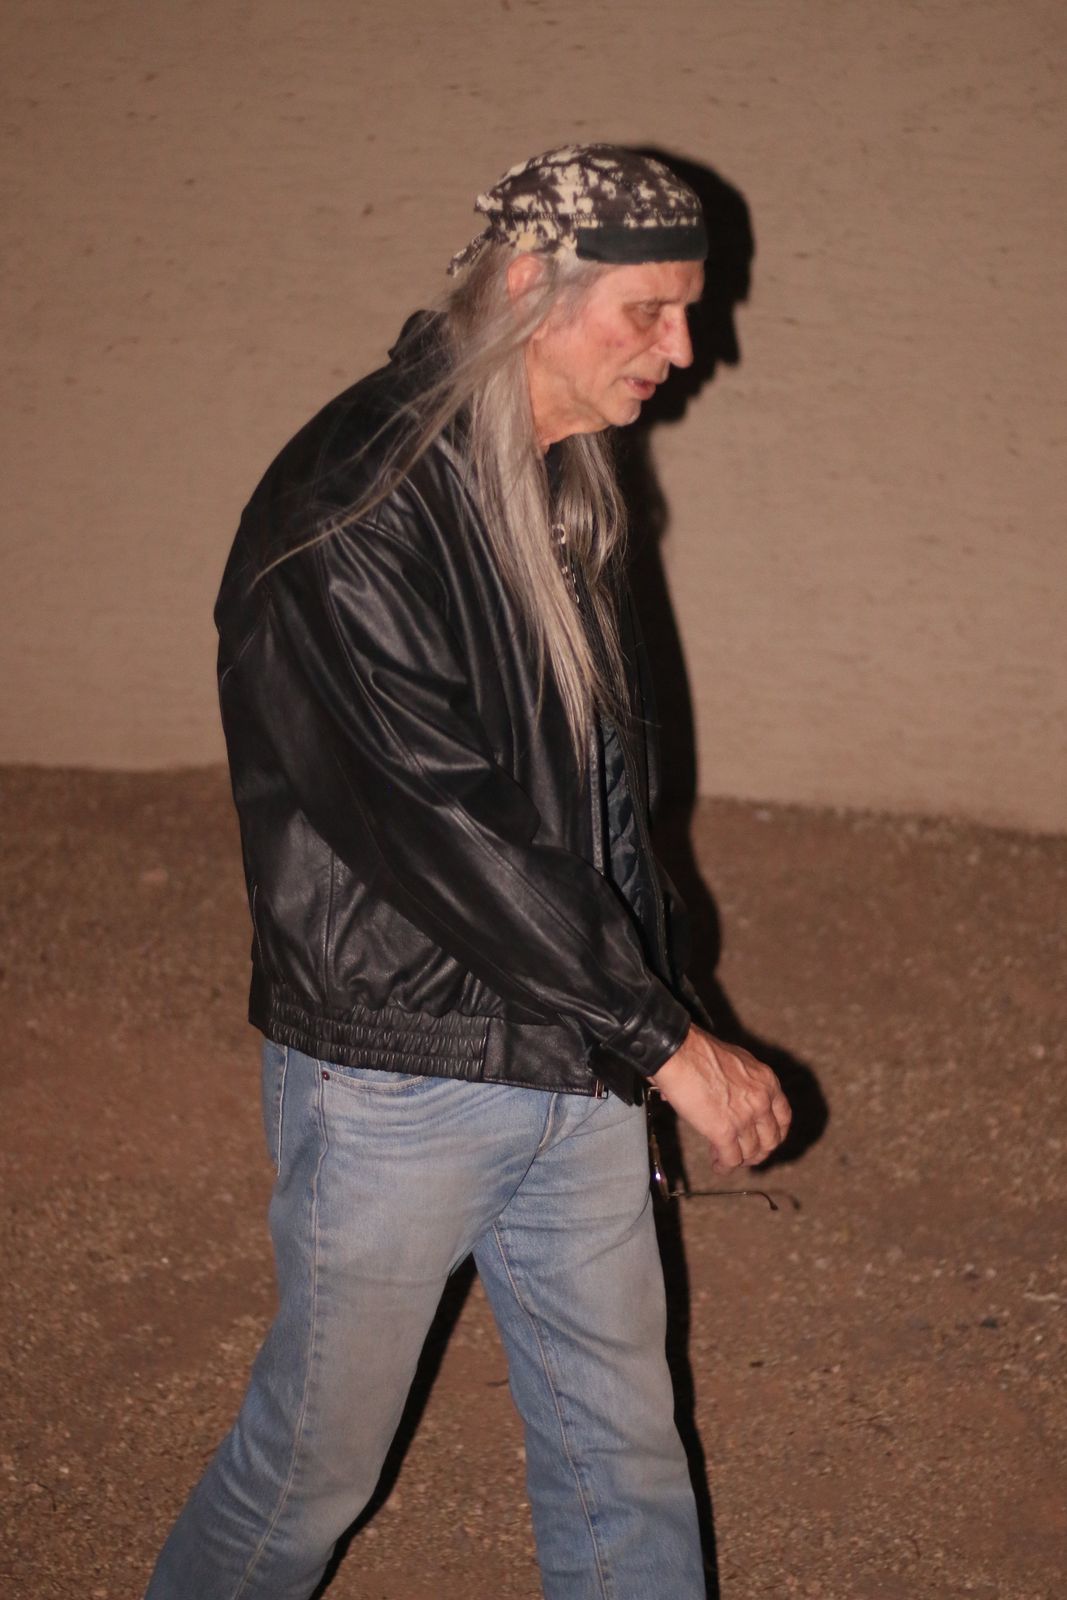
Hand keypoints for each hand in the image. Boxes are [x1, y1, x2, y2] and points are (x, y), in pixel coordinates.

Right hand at [650, 1026, 790, 1172]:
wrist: (678, 1052)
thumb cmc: (697, 1050)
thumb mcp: (734, 1060)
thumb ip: (740, 1082)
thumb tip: (727, 1097)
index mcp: (766, 1081)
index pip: (783, 1117)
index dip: (775, 1133)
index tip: (765, 1139)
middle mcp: (761, 1101)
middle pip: (771, 1140)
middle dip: (758, 1151)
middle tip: (745, 1154)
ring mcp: (744, 1118)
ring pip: (751, 1153)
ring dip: (740, 1160)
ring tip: (726, 1159)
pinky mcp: (724, 1132)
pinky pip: (731, 1159)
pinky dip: (724, 1166)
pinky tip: (718, 1166)